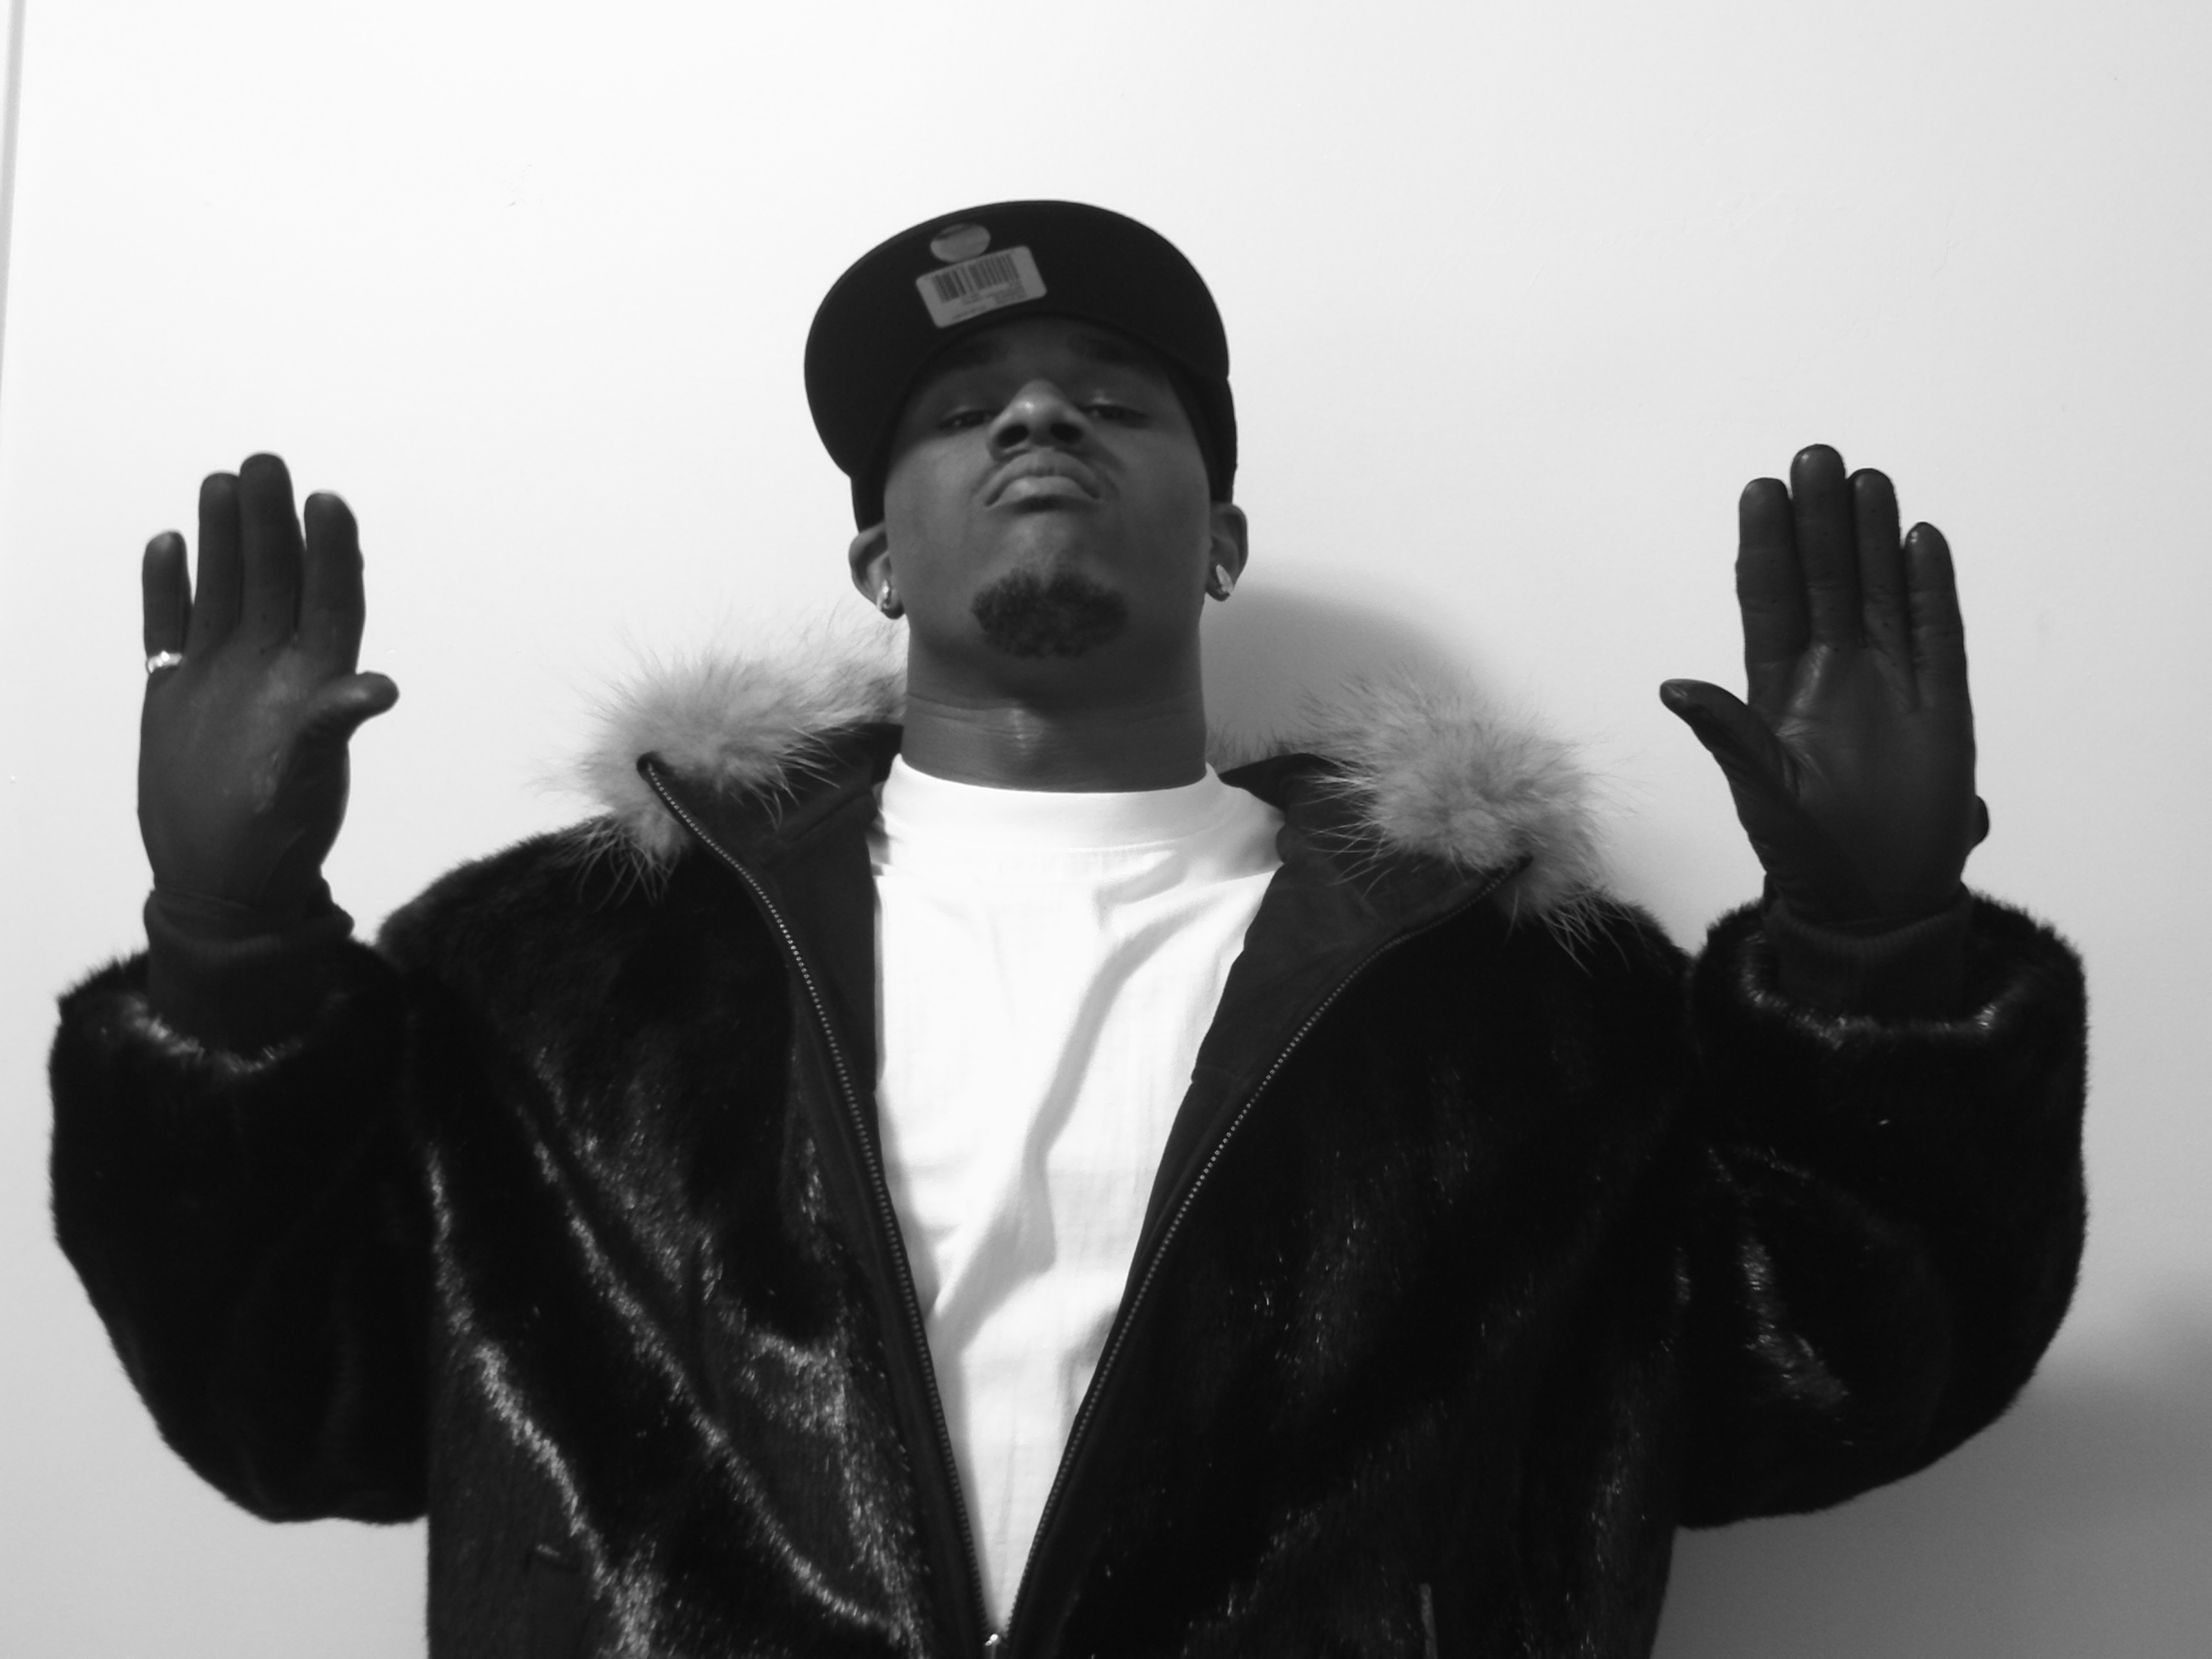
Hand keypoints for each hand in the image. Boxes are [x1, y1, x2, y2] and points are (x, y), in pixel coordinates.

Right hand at [138, 454, 397, 914]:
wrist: (221, 882)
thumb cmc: (278, 838)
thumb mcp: (308, 781)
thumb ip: (332, 727)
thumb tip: (380, 687)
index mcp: (315, 683)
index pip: (331, 601)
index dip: (332, 551)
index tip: (327, 498)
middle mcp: (273, 669)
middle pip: (276, 581)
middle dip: (272, 525)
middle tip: (266, 461)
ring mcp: (223, 677)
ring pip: (224, 592)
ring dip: (223, 541)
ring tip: (221, 482)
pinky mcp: (176, 694)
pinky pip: (171, 628)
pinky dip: (167, 590)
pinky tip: (167, 544)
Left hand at [1660, 444, 1982, 925]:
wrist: (1875, 902)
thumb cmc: (1807, 853)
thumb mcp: (1762, 793)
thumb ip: (1728, 736)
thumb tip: (1673, 688)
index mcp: (1779, 690)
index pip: (1771, 601)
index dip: (1768, 546)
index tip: (1760, 489)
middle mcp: (1832, 673)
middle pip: (1826, 581)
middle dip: (1820, 522)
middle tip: (1814, 455)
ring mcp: (1888, 682)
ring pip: (1879, 592)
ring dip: (1872, 538)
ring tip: (1865, 479)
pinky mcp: (1940, 703)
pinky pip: (1936, 633)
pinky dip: (1930, 588)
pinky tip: (1921, 539)